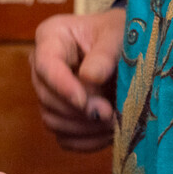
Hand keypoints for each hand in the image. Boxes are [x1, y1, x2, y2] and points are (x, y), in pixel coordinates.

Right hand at [31, 10, 124, 152]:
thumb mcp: (118, 35)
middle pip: (46, 96)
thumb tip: (90, 78)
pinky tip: (109, 134)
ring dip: (83, 128)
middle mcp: (43, 67)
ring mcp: (50, 93)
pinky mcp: (61, 115)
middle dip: (78, 110)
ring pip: (52, 119)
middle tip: (109, 113)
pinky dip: (86, 141)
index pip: (45, 65)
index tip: (84, 102)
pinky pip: (64, 137)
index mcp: (52, 37)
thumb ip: (105, 54)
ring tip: (114, 123)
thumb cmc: (121, 32)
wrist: (130, 46)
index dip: (62, 86)